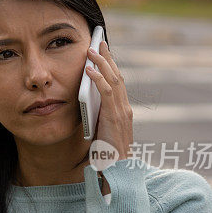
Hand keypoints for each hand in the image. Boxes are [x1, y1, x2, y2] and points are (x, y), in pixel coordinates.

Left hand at [85, 40, 133, 160]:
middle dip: (108, 58)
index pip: (118, 82)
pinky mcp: (115, 117)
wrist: (117, 170)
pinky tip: (89, 71)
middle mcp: (125, 108)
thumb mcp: (102, 130)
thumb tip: (86, 102)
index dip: (111, 66)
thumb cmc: (107, 153)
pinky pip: (107, 93)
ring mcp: (122, 112)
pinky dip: (98, 79)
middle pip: (117, 76)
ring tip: (91, 50)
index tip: (104, 53)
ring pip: (113, 80)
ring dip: (102, 63)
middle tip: (99, 42)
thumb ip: (98, 115)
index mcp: (122, 111)